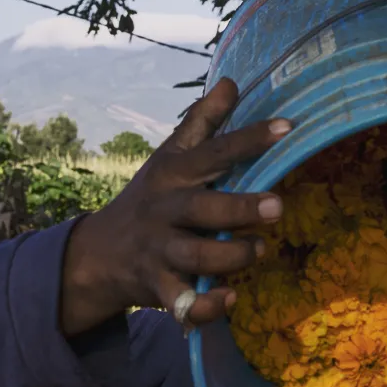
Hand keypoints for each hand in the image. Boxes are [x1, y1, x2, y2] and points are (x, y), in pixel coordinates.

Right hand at [59, 78, 289, 335]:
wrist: (99, 254)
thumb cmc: (149, 199)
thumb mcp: (170, 158)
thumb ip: (202, 123)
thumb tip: (232, 81)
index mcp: (172, 175)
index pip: (212, 152)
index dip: (249, 138)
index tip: (288, 127)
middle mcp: (165, 211)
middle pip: (201, 208)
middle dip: (238, 207)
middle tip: (278, 206)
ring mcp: (160, 251)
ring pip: (195, 255)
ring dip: (230, 255)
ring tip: (259, 250)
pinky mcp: (159, 287)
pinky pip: (183, 302)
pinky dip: (205, 306)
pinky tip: (231, 300)